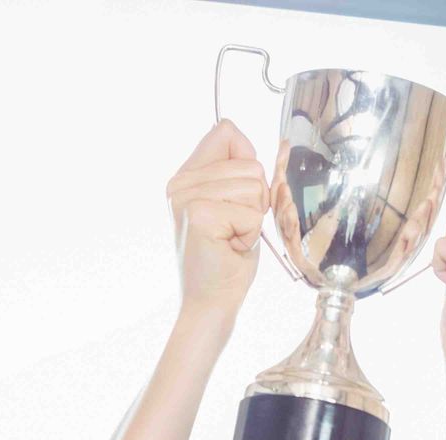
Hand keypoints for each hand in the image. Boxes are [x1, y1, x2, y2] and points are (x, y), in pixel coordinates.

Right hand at [167, 121, 266, 322]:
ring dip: (253, 218)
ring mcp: (186, 197)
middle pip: (250, 162)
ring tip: (231, 237)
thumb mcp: (234, 204)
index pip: (226, 131)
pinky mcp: (198, 214)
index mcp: (185, 175)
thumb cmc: (226, 258)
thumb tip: (265, 141)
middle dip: (255, 200)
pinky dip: (249, 233)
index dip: (247, 162)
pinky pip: (250, 211)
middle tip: (234, 228)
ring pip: (253, 186)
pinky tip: (230, 247)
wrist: (211, 302)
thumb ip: (238, 170)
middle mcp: (179, 182)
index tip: (237, 198)